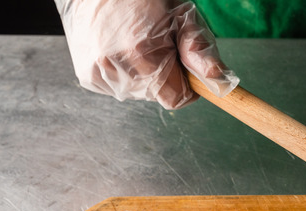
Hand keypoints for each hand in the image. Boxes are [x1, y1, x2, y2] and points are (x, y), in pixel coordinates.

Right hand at [55, 0, 238, 108]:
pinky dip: (126, 74)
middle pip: (158, 97)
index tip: (186, 70)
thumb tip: (219, 82)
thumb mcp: (182, 15)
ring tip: (137, 43)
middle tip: (159, 45)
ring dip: (145, 76)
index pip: (176, 100)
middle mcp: (115, 66)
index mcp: (141, 52)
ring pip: (139, 94)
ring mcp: (97, 72)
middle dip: (166, 77)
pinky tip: (121, 49)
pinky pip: (119, 88)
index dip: (187, 88)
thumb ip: (200, 50)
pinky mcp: (87, 76)